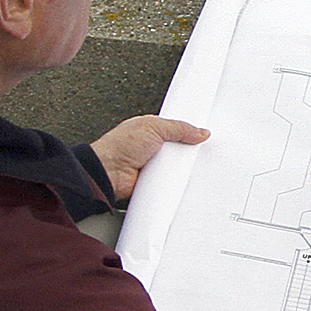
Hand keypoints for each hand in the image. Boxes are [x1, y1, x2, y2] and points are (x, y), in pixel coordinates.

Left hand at [92, 116, 208, 201]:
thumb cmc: (119, 146)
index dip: (189, 133)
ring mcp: (154, 166)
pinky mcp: (155, 183)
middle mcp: (153, 148)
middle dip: (187, 151)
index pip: (177, 130)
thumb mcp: (153, 126)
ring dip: (181, 168)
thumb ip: (179, 128)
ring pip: (178, 167)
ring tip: (183, 165)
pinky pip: (172, 183)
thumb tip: (199, 132)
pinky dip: (176, 183)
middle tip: (193, 151)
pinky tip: (178, 179)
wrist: (108, 172)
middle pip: (180, 150)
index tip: (202, 135)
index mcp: (151, 130)